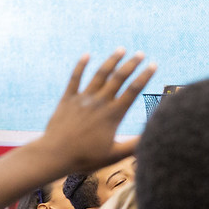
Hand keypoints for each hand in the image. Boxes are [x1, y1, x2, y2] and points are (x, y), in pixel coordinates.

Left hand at [35, 50, 155, 173]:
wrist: (55, 155)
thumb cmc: (85, 158)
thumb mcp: (114, 156)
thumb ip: (134, 146)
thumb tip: (153, 138)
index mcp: (113, 115)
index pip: (133, 90)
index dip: (144, 76)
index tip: (153, 65)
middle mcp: (99, 102)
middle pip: (118, 78)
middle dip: (131, 64)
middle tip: (140, 54)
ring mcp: (83, 99)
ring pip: (100, 74)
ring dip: (111, 60)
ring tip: (121, 50)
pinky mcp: (67, 99)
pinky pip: (75, 78)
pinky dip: (81, 65)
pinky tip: (87, 55)